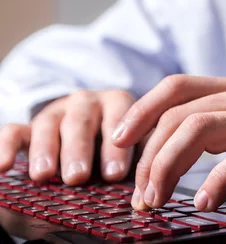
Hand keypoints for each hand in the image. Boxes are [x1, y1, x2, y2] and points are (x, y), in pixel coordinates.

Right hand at [0, 90, 135, 184]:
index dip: (116, 147)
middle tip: (78, 177)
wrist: (93, 137)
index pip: (119, 118)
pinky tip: (3, 167)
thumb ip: (137, 160)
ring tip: (44, 176)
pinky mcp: (29, 126)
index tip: (114, 175)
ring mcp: (56, 112)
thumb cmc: (120, 147)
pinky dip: (5, 147)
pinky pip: (13, 131)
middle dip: (79, 150)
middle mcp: (86, 102)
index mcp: (117, 103)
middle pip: (81, 122)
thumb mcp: (134, 147)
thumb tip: (143, 190)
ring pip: (48, 124)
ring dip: (45, 150)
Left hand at [112, 75, 225, 211]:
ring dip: (168, 167)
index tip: (120, 142)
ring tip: (156, 201)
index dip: (142, 110)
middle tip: (139, 193)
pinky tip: (205, 203)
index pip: (177, 86)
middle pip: (180, 114)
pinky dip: (216, 182)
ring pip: (201, 130)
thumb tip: (174, 147)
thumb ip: (223, 125)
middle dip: (148, 154)